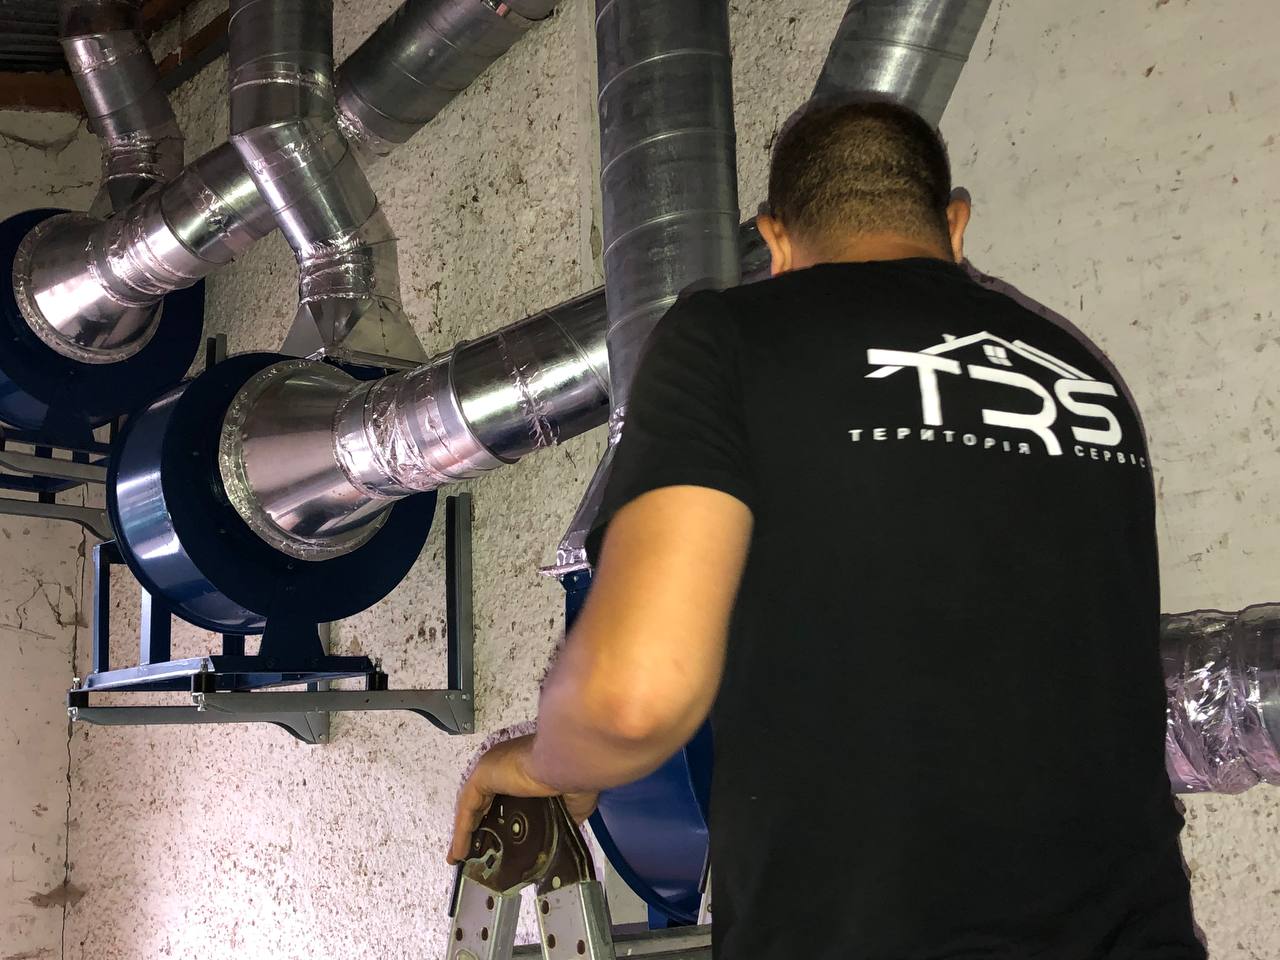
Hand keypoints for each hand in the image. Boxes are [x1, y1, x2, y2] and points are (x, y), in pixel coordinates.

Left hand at [447, 735, 599, 863]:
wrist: (568, 763)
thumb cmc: (574, 778)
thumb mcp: (572, 805)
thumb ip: (562, 818)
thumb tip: (563, 835)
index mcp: (527, 769)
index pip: (506, 797)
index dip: (499, 819)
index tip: (497, 841)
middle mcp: (505, 765)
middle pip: (485, 802)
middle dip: (478, 827)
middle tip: (475, 852)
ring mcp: (492, 768)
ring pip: (473, 806)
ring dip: (466, 831)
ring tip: (460, 856)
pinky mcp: (483, 774)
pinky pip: (467, 807)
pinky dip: (462, 829)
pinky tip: (459, 850)